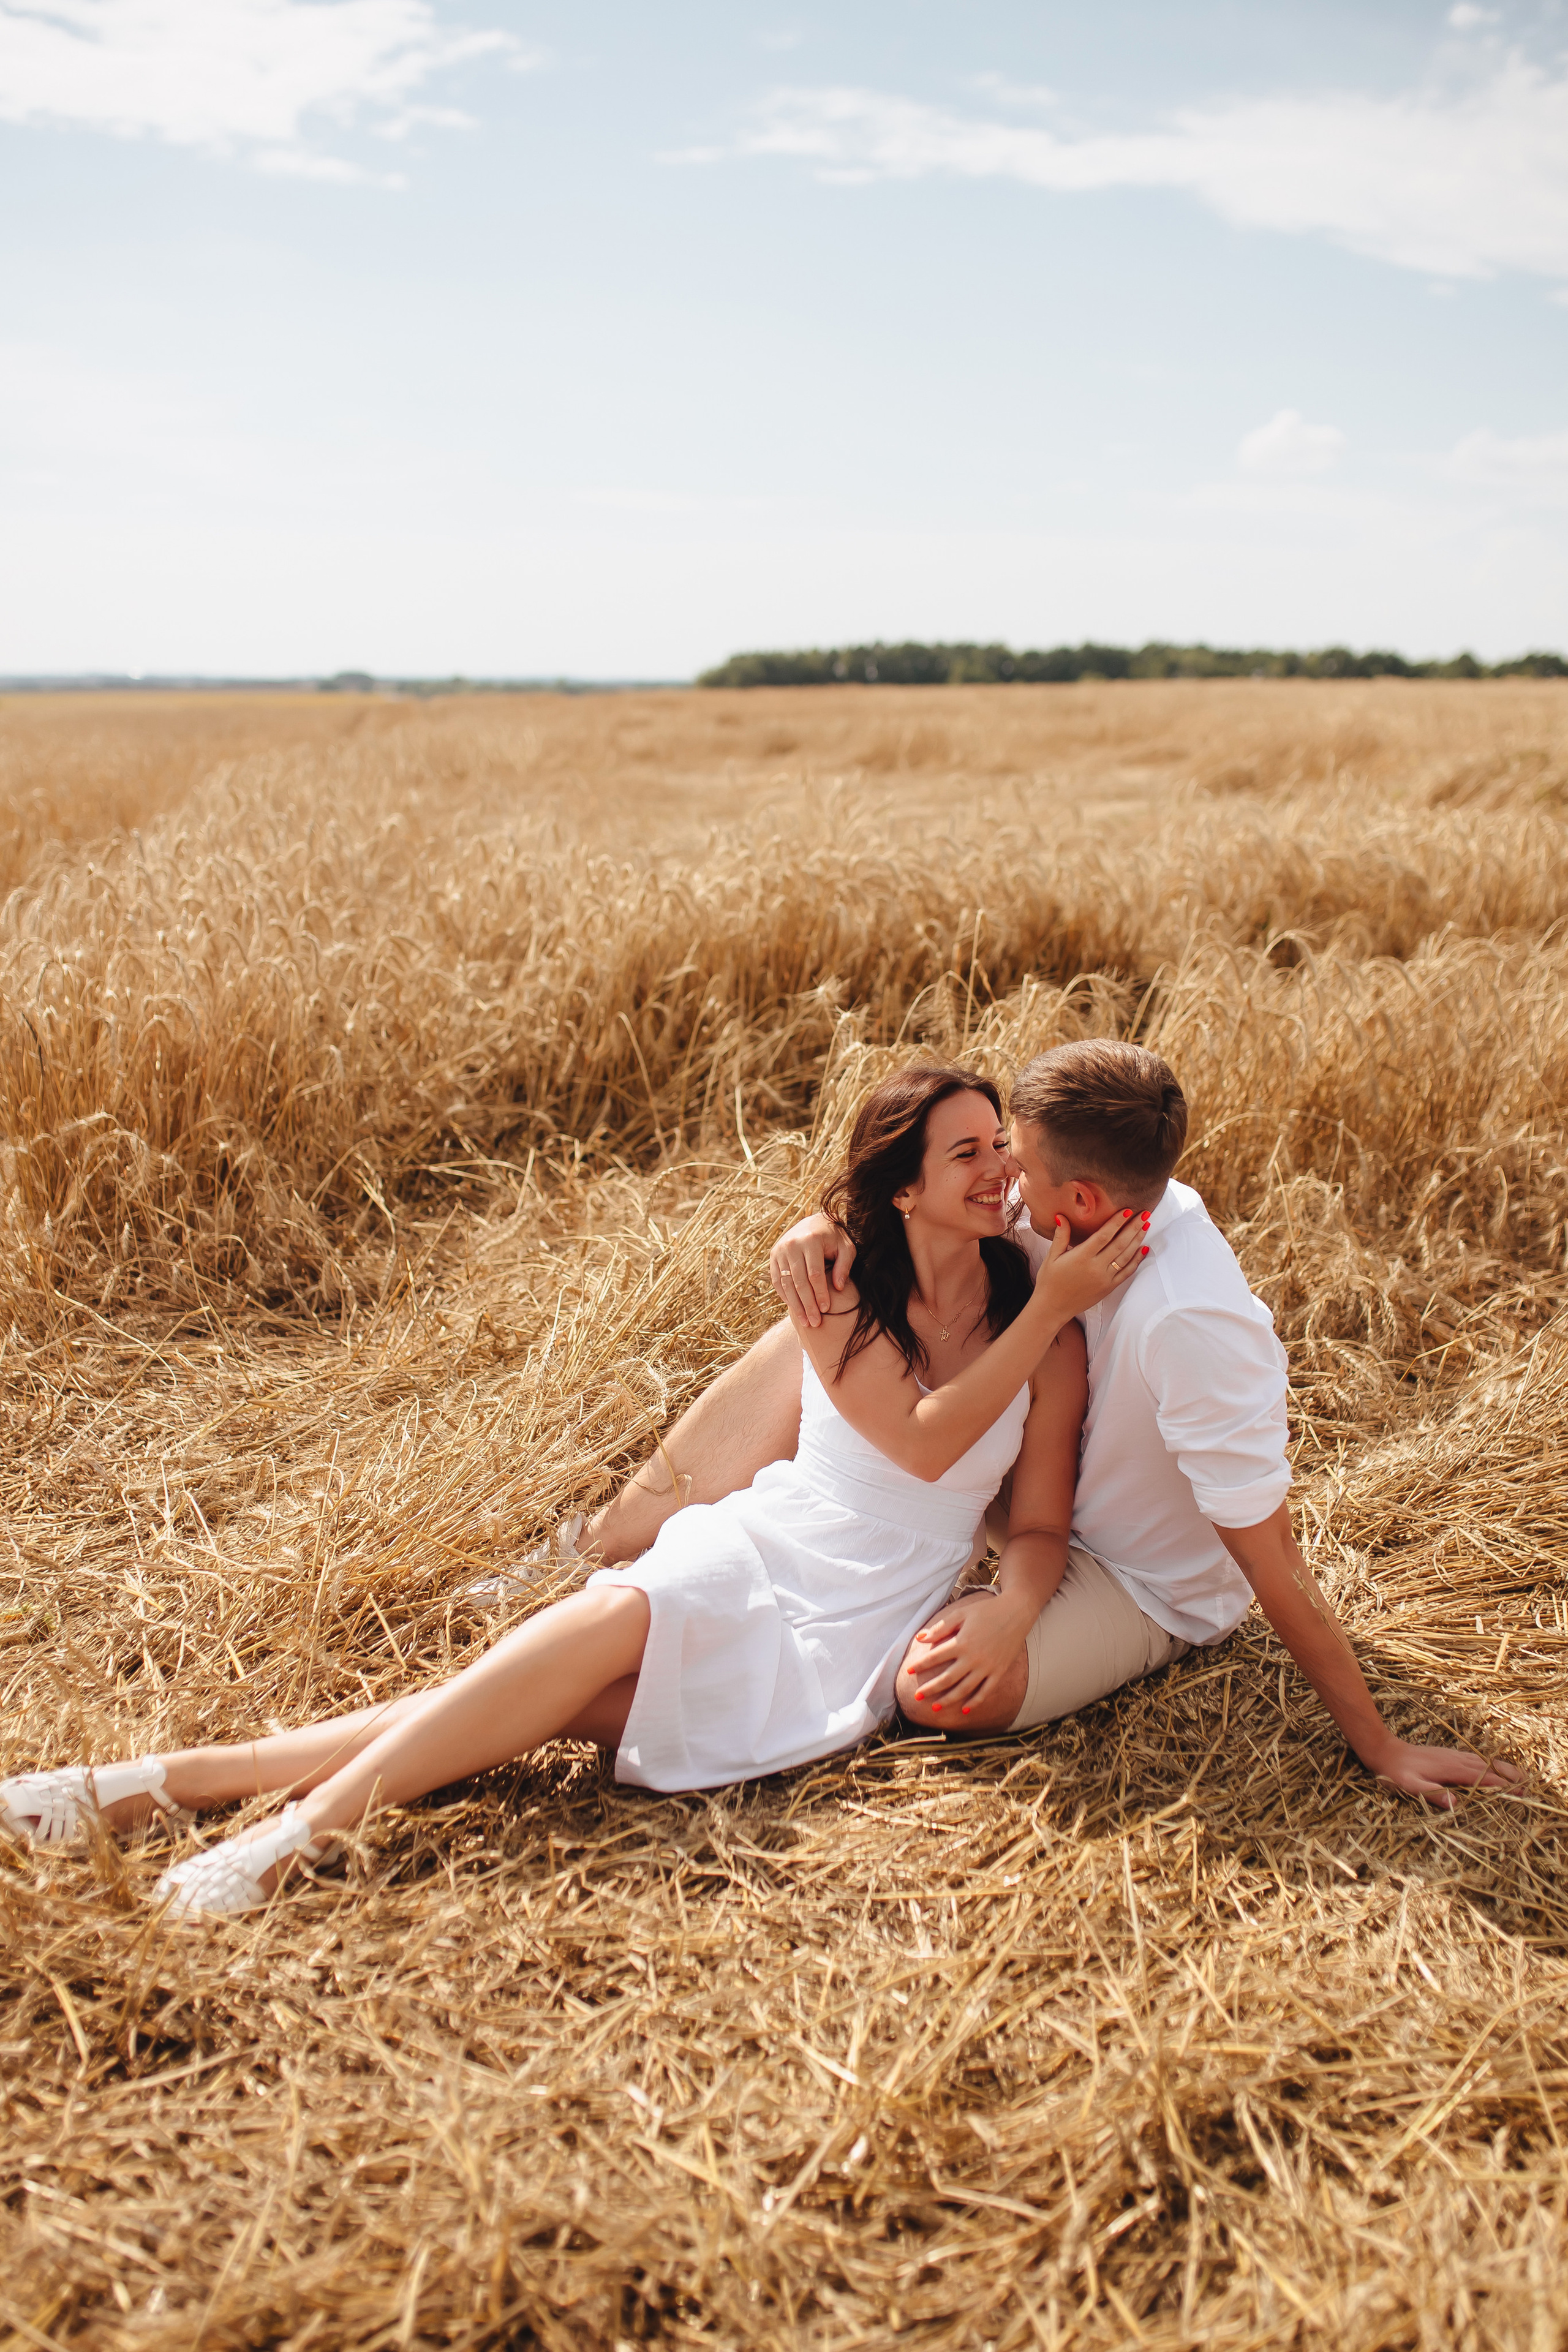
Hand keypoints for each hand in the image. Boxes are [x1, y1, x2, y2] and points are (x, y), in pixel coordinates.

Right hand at [770, 1213, 855, 1326]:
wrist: (814, 1222)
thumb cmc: (834, 1237)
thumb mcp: (846, 1247)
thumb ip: (844, 1265)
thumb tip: (838, 1288)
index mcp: (810, 1240)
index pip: (814, 1274)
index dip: (820, 1293)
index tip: (826, 1310)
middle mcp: (791, 1244)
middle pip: (798, 1281)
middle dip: (807, 1304)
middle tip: (815, 1322)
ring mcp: (780, 1250)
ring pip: (786, 1283)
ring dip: (795, 1305)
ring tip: (805, 1321)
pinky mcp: (773, 1256)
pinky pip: (777, 1280)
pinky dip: (785, 1296)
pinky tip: (795, 1309)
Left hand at [909, 1593, 1031, 1715]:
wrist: (1016, 1612)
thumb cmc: (986, 1611)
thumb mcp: (961, 1613)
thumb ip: (941, 1627)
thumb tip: (920, 1638)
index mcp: (962, 1642)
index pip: (935, 1657)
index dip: (920, 1665)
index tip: (908, 1671)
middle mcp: (974, 1658)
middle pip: (947, 1678)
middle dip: (930, 1689)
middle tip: (916, 1697)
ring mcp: (987, 1667)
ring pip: (964, 1689)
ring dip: (948, 1700)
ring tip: (935, 1707)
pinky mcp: (999, 1671)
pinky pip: (986, 1691)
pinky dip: (975, 1702)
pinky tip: (964, 1709)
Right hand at [1035, 1209, 1146, 1318]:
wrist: (1052, 1308)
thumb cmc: (1050, 1281)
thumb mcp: (1051, 1257)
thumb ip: (1060, 1236)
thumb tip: (1061, 1216)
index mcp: (1081, 1257)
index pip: (1104, 1236)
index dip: (1117, 1222)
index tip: (1128, 1210)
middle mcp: (1095, 1267)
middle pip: (1119, 1243)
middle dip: (1133, 1227)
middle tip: (1145, 1214)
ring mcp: (1104, 1279)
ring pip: (1126, 1256)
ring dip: (1137, 1240)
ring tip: (1146, 1226)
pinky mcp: (1109, 1288)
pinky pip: (1126, 1272)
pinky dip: (1136, 1260)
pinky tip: (1143, 1248)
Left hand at [1366, 1736, 1522, 1811]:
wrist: (1385, 1751)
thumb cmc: (1396, 1773)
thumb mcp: (1411, 1787)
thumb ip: (1433, 1794)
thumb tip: (1456, 1804)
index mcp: (1451, 1769)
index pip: (1483, 1778)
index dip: (1502, 1786)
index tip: (1519, 1794)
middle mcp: (1456, 1760)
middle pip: (1488, 1767)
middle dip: (1508, 1775)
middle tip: (1527, 1785)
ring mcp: (1452, 1755)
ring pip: (1483, 1761)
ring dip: (1501, 1768)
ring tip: (1519, 1777)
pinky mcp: (1447, 1755)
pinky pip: (1474, 1759)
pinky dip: (1489, 1764)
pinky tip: (1492, 1768)